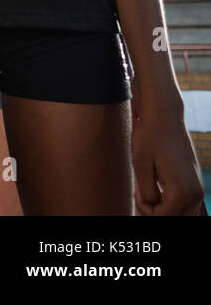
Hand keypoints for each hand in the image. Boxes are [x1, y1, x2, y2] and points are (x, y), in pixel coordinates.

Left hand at [132, 87, 204, 214]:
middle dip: (154, 211)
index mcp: (182, 190)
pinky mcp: (195, 183)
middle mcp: (195, 193)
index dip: (144, 209)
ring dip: (163, 208)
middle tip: (140, 193)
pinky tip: (156, 186)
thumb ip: (147, 193)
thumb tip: (152, 208)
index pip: (163, 216)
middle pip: (174, 218)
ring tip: (146, 190)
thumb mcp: (140, 165)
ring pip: (182, 213)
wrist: (165, 117)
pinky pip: (185, 204)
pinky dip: (171, 202)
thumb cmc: (149, 137)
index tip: (136, 192)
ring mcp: (198, 188)